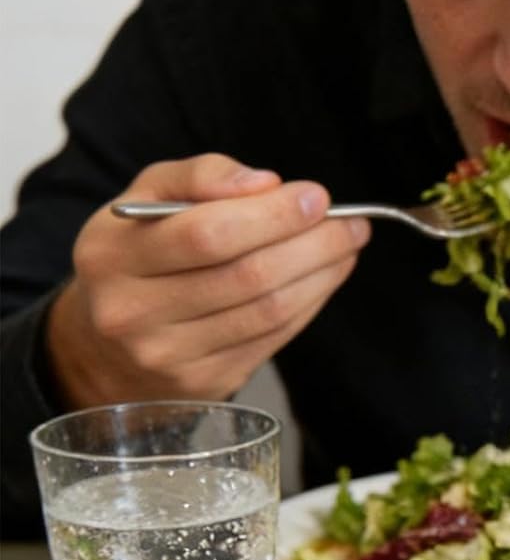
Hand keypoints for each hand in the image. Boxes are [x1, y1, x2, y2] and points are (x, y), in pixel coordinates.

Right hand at [46, 154, 370, 407]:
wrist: (108, 343)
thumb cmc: (139, 254)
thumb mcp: (147, 199)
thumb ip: (201, 177)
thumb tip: (265, 183)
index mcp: (112, 255)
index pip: (207, 234)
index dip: (272, 216)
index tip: (317, 197)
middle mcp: (134, 311)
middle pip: (247, 276)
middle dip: (312, 246)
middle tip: (351, 226)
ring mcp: (170, 355)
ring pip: (269, 311)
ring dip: (321, 276)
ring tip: (346, 248)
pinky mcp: (204, 382)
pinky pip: (273, 339)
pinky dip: (310, 305)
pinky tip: (325, 279)